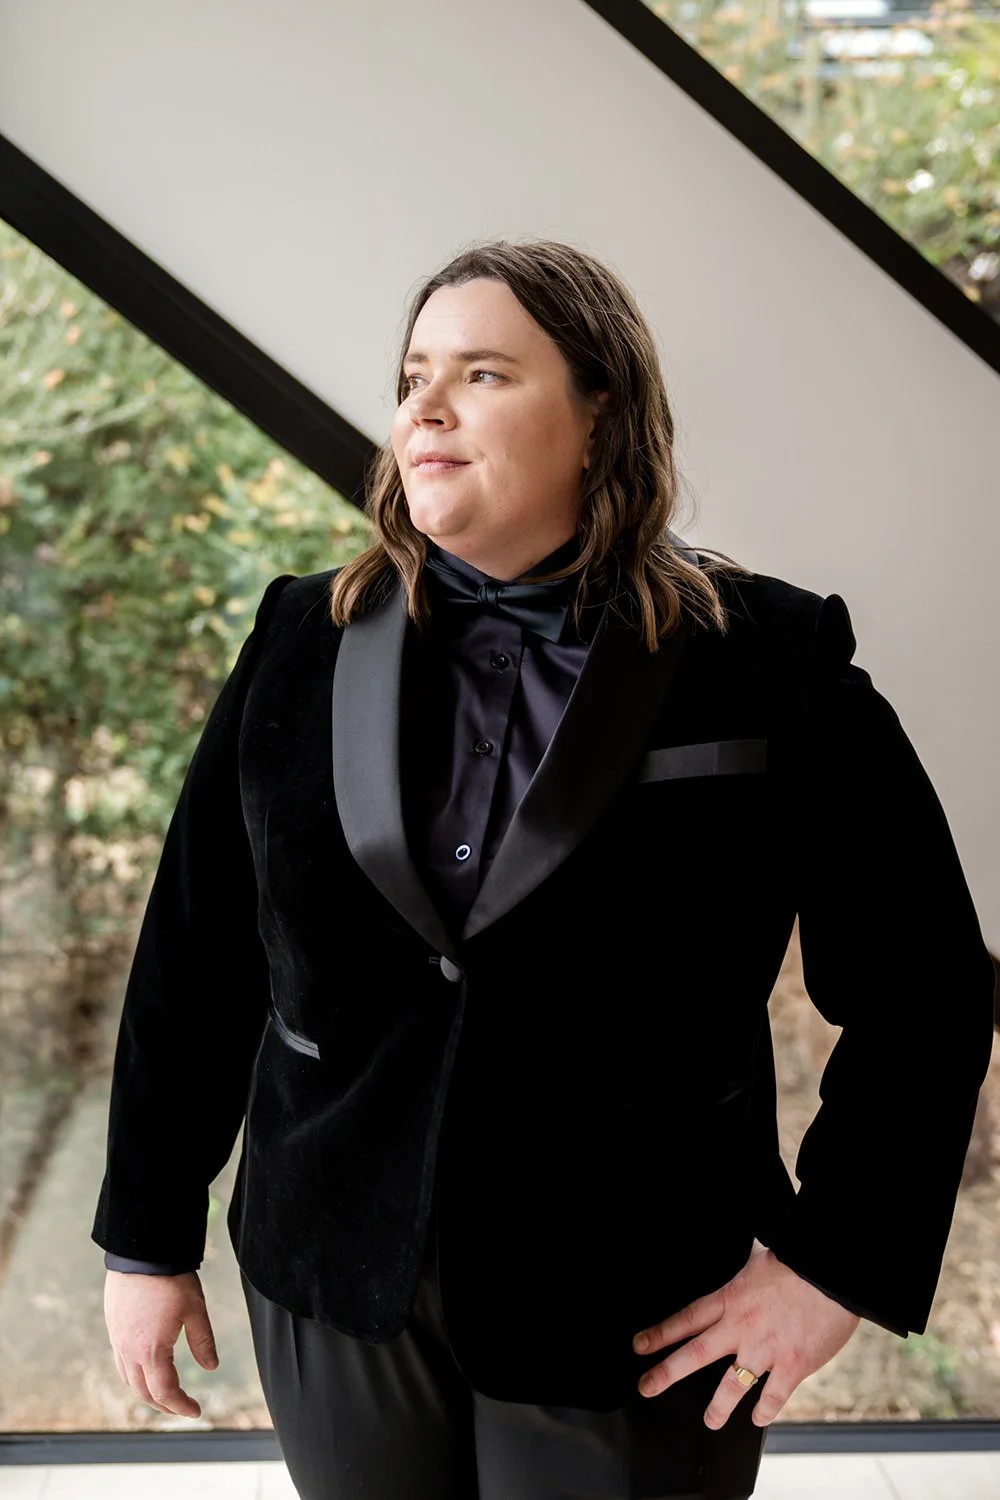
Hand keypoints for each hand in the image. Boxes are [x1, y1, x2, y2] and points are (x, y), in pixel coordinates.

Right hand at [104, 1269, 218, 1416]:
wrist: (141, 1252)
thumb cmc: (170, 1279)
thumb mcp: (195, 1310)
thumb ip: (202, 1342)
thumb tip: (211, 1367)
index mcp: (151, 1351)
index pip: (165, 1392)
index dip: (181, 1405)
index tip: (195, 1411)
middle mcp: (129, 1351)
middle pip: (144, 1392)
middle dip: (164, 1404)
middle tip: (182, 1406)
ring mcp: (118, 1339)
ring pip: (129, 1379)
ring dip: (147, 1392)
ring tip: (164, 1393)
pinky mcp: (113, 1327)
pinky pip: (120, 1362)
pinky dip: (134, 1375)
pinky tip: (145, 1369)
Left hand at [631, 1242, 860, 1428]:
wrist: (830, 1274)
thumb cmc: (797, 1261)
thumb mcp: (761, 1256)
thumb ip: (748, 1263)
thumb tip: (749, 1250)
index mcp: (730, 1299)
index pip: (686, 1319)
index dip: (660, 1333)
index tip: (639, 1345)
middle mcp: (740, 1327)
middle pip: (695, 1354)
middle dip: (666, 1373)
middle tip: (646, 1387)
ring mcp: (764, 1350)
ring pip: (732, 1386)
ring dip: (718, 1407)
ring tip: (710, 1421)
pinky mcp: (791, 1366)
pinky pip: (772, 1397)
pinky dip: (764, 1411)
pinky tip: (758, 1419)